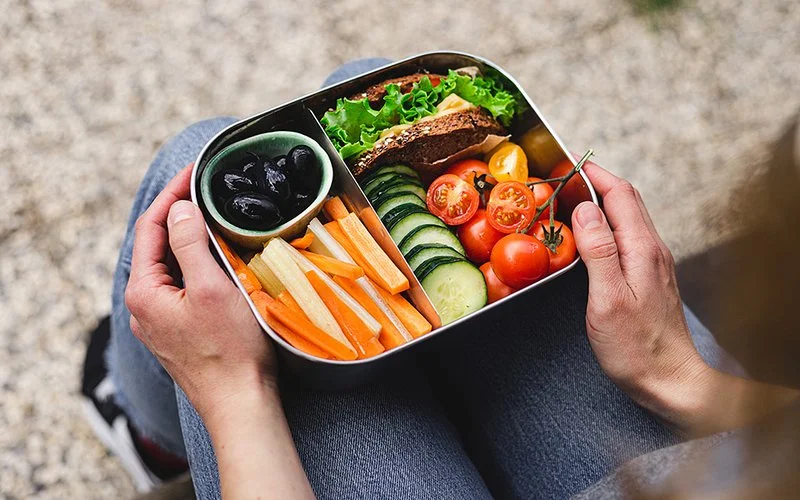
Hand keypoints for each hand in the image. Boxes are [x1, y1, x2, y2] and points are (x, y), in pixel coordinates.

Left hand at [124, 165, 276, 418]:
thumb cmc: (230, 350)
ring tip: (214, 213)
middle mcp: (145, 306)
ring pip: (170, 266)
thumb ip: (189, 243)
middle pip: (157, 245)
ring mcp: (160, 321)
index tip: (194, 171)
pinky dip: (196, 263)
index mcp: (144, 292)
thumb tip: (179, 208)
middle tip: (205, 186)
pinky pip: (181, 286)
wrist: (240, 403)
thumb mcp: (211, 288)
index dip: (172, 195)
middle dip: (179, 212)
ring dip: (189, 238)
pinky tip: (217, 257)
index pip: (151, 228)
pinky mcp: (179, 331)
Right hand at [572, 163, 798, 436]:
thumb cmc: (637, 348)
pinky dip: (605, 224)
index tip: (567, 162)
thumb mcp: (608, 300)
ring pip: (627, 217)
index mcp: (642, 249)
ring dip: (601, 201)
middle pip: (626, 200)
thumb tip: (585, 209)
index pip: (620, 194)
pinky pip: (626, 237)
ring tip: (570, 199)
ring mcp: (652, 262)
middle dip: (596, 180)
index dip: (593, 173)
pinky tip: (588, 235)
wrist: (670, 380)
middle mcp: (651, 249)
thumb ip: (598, 251)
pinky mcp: (647, 276)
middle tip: (563, 176)